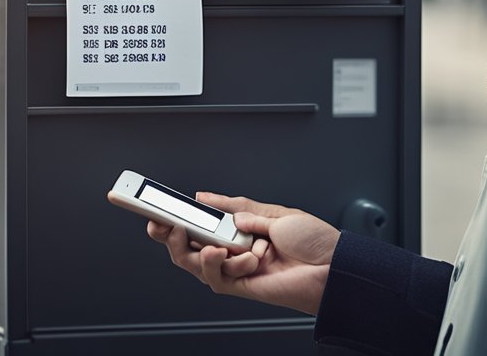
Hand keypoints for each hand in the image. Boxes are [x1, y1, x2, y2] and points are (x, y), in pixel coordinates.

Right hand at [147, 193, 338, 315]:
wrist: (333, 266)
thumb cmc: (313, 240)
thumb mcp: (272, 213)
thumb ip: (236, 208)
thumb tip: (204, 199)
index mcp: (238, 229)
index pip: (199, 222)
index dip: (174, 216)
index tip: (153, 205)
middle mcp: (232, 249)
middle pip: (187, 246)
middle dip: (170, 235)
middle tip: (162, 224)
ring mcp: (235, 269)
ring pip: (195, 264)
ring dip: (198, 253)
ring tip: (211, 243)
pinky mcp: (241, 286)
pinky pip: (217, 278)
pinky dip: (222, 265)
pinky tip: (236, 255)